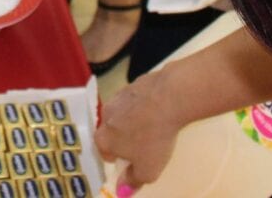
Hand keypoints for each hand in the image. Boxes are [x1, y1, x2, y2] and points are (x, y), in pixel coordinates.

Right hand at [96, 71, 186, 187]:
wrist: (168, 98)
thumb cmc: (154, 139)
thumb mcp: (147, 171)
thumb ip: (132, 182)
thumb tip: (122, 190)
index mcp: (103, 138)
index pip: (104, 153)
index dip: (118, 160)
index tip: (133, 162)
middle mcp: (105, 116)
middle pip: (112, 132)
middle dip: (125, 140)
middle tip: (145, 146)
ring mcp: (118, 97)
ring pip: (123, 114)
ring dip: (134, 121)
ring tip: (154, 127)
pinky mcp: (133, 84)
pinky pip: (136, 100)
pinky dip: (144, 106)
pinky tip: (159, 111)